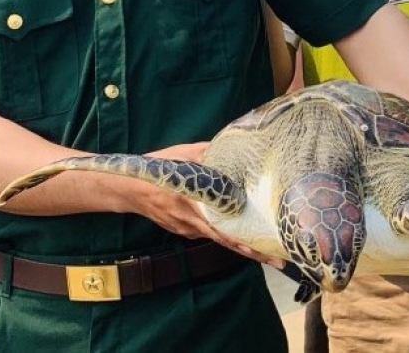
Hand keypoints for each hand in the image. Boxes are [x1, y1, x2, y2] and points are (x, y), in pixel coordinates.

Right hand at [123, 142, 284, 269]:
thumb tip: (234, 147)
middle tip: (280, 260)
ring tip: (270, 254)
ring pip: (220, 238)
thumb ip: (207, 153)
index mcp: (192, 203)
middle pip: (227, 240)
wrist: (129, 189)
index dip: (244, 239)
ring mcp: (187, 229)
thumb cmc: (156, 170)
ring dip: (243, 246)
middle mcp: (191, 221)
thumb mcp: (182, 156)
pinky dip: (226, 236)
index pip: (222, 226)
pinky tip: (243, 237)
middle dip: (254, 252)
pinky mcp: (185, 231)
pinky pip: (209, 233)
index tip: (266, 247)